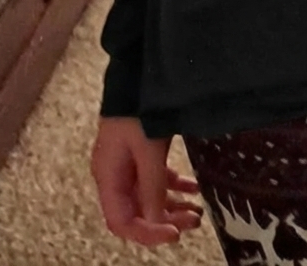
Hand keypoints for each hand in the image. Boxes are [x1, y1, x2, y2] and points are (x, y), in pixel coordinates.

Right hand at [91, 116, 203, 246]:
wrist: (136, 72)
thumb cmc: (138, 109)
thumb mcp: (148, 148)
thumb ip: (152, 185)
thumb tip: (158, 220)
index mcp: (108, 177)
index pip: (122, 221)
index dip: (146, 233)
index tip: (174, 234)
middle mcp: (114, 174)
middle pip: (137, 212)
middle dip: (164, 220)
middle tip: (193, 222)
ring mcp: (127, 163)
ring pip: (148, 196)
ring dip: (171, 206)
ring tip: (197, 212)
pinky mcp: (140, 151)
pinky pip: (155, 178)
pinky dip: (173, 185)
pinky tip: (193, 188)